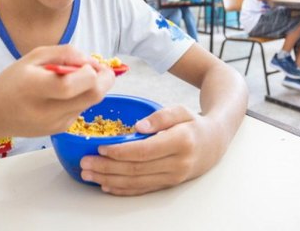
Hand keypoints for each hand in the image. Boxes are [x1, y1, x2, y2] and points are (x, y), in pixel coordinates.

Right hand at [0, 45, 114, 138]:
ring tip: (77, 78)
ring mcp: (56, 123)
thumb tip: (93, 62)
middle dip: (106, 80)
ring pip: (91, 103)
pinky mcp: (61, 130)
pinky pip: (81, 110)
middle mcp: (47, 110)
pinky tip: (66, 94)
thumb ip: (65, 54)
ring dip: (93, 88)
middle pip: (92, 97)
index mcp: (35, 88)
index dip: (89, 71)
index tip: (88, 63)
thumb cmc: (13, 81)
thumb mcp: (33, 57)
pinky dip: (81, 98)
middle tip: (102, 69)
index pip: (71, 84)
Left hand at [79, 106, 222, 195]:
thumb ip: (160, 116)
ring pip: (136, 182)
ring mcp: (172, 177)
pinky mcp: (167, 184)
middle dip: (106, 167)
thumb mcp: (181, 110)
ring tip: (88, 174)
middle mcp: (177, 164)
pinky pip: (142, 189)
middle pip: (136, 169)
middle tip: (85, 163)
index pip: (144, 150)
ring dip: (109, 180)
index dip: (120, 151)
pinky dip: (122, 189)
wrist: (214, 143)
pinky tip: (106, 185)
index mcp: (180, 142)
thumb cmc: (193, 124)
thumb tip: (137, 126)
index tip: (100, 148)